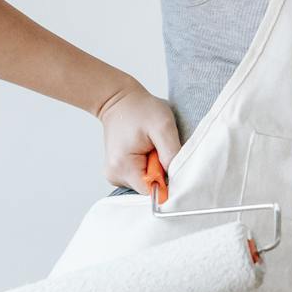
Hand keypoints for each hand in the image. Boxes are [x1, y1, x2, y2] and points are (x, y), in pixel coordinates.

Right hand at [96, 83, 180, 197]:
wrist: (119, 100)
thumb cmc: (140, 109)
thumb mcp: (163, 126)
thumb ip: (171, 153)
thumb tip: (176, 178)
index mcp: (123, 167)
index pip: (151, 191)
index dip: (166, 180)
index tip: (169, 162)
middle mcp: (114, 175)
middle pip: (148, 187)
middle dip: (160, 171)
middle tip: (159, 148)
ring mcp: (115, 174)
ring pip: (146, 182)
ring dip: (155, 167)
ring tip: (151, 146)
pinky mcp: (119, 171)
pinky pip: (141, 176)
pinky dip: (149, 165)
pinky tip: (146, 149)